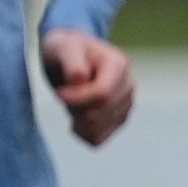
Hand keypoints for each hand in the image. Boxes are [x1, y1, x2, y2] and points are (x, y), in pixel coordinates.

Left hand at [38, 29, 132, 146]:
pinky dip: (82, 133)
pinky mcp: (118, 119)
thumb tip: (80, 82)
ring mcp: (127, 104)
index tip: (59, 92)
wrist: (70, 55)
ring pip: (99, 129)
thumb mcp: (63, 47)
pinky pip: (98, 139)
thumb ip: (72, 64)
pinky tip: (75, 120)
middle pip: (100, 113)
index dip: (77, 99)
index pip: (103, 95)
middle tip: (63, 95)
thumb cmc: (64, 49)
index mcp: (119, 65)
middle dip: (75, 108)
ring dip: (76, 120)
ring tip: (69, 104)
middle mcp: (128, 85)